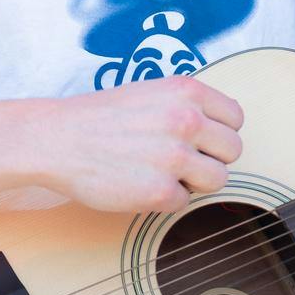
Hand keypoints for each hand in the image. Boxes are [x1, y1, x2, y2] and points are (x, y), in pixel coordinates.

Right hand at [32, 76, 244, 213]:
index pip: (235, 118)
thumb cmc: (102, 117)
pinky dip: (164, 199)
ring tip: (164, 173)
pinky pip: (184, 202)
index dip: (219, 132)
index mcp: (187, 91)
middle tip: (182, 160)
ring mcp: (174, 156)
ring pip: (217, 179)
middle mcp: (186, 120)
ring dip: (194, 181)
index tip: (201, 139)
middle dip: (211, 158)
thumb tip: (222, 130)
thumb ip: (189, 106)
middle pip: (232, 151)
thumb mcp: (152, 93)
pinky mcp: (159, 190)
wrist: (59, 138)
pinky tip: (141, 183)